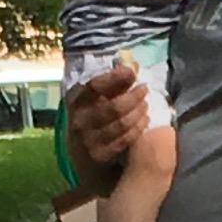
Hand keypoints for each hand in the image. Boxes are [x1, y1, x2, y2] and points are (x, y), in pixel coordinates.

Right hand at [65, 59, 142, 182]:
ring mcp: (89, 140)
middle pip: (114, 107)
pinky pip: (125, 139)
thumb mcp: (94, 99)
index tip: (132, 71)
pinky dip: (138, 128)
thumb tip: (133, 64)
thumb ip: (112, 83)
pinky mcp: (100, 155)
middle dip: (134, 96)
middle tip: (145, 89)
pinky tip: (144, 120)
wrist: (81, 157)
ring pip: (121, 124)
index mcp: (76, 101)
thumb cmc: (91, 118)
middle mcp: (80, 121)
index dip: (115, 77)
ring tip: (145, 104)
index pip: (95, 86)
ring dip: (138, 112)